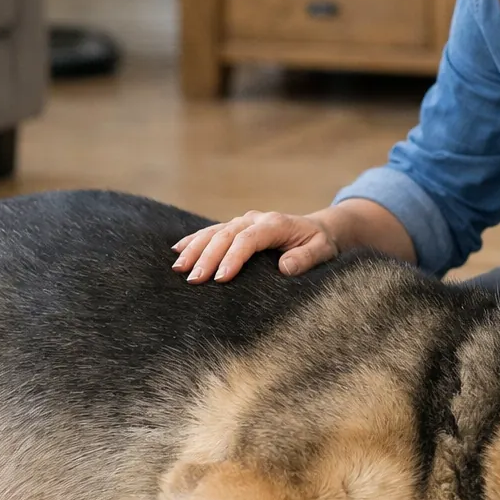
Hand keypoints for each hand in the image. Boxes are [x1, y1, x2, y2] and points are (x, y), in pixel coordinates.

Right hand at [172, 210, 339, 283]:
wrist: (318, 230)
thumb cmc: (320, 243)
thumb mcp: (322, 250)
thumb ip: (306, 258)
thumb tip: (285, 267)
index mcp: (276, 224)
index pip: (249, 239)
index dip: (233, 257)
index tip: (221, 278)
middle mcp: (255, 219)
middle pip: (226, 235)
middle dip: (207, 257)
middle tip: (194, 280)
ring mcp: (243, 222)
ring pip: (214, 232)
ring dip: (195, 249)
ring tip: (178, 268)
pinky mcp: (236, 228)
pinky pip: (211, 232)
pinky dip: (194, 240)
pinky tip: (177, 250)